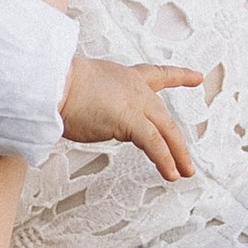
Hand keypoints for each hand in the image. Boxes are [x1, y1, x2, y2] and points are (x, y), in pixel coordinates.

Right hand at [60, 56, 204, 182]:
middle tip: (186, 160)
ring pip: (165, 131)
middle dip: (178, 141)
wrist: (51, 82)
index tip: (196, 77)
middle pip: (164, 115)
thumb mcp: (82, 87)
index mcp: (125, 77)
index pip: (157, 75)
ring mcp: (134, 103)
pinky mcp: (129, 120)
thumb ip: (92, 102)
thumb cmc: (55, 86)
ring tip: (184, 172)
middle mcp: (135, 88)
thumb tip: (83, 114)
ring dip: (177, 154)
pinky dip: (164, 159)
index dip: (179, 76)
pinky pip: (153, 143)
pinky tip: (170, 173)